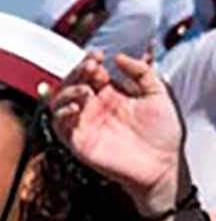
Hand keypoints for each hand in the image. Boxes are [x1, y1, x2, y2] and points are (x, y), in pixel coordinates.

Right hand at [51, 52, 185, 215]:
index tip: (98, 57)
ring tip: (85, 89)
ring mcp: (84, 123)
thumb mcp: (158, 93)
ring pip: (59, 100)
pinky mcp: (77, 141)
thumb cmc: (162, 133)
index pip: (89, 73)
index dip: (89, 63)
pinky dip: (61, 113)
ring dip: (67, 90)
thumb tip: (118, 57)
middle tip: (90, 66)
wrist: (162, 164)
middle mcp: (93, 107)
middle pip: (71, 83)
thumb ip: (142, 72)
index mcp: (109, 95)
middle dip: (77, 71)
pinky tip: (76, 108)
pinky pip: (58, 124)